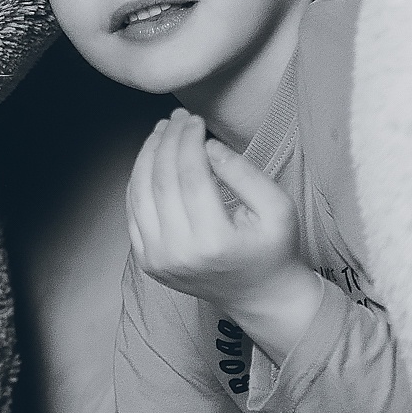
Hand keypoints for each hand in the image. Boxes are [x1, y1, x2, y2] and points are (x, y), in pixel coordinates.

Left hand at [126, 110, 323, 362]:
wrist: (259, 295)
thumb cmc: (274, 248)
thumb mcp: (278, 207)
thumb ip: (245, 174)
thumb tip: (207, 146)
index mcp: (214, 242)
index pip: (191, 176)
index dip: (189, 140)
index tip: (196, 119)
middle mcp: (178, 254)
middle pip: (161, 181)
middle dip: (167, 141)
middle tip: (178, 117)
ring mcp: (158, 261)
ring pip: (140, 193)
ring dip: (147, 155)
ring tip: (162, 130)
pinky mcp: (147, 263)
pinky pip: (133, 212)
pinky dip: (138, 180)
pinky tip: (152, 158)